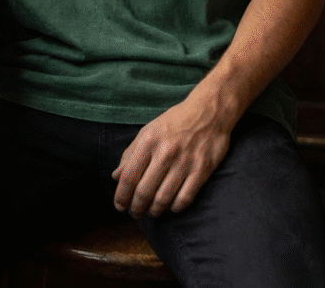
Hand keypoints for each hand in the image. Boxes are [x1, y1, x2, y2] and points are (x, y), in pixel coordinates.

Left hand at [111, 94, 231, 218]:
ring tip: (151, 211)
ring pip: (163, 199)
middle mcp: (165, 152)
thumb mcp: (148, 131)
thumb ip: (130, 153)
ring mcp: (184, 162)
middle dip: (136, 208)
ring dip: (154, 211)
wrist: (208, 111)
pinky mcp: (201, 170)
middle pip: (144, 191)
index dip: (121, 196)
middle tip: (136, 212)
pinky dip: (175, 208)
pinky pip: (184, 198)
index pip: (129, 176)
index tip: (120, 206)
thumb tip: (116, 177)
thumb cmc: (175, 122)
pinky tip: (171, 206)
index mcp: (148, 141)